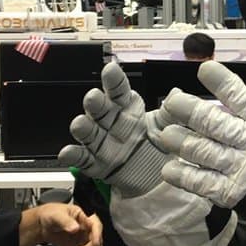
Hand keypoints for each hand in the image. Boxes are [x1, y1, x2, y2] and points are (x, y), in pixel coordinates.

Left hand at [38, 203, 103, 245]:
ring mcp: (83, 238)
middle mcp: (86, 228)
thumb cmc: (51, 215)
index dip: (97, 235)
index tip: (94, 244)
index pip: (96, 225)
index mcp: (84, 217)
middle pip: (97, 240)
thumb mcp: (57, 215)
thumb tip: (76, 228)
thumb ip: (66, 221)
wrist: (42, 225)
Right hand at [59, 62, 167, 196]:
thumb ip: (170, 113)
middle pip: (100, 109)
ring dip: (83, 127)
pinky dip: (73, 156)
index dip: (114, 80)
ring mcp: (102, 142)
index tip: (111, 69)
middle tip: (94, 97)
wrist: (154, 176)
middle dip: (95, 102)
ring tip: (80, 124)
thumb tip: (178, 95)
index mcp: (127, 108)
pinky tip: (66, 153)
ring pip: (88, 132)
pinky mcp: (96, 164)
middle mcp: (111, 122)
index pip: (119, 90)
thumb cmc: (154, 144)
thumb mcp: (164, 127)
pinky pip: (82, 159)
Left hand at [159, 60, 245, 211]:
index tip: (204, 70)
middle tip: (172, 102)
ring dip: (181, 142)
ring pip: (202, 151)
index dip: (222, 82)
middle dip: (189, 110)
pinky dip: (184, 176)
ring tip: (167, 135)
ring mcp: (238, 168)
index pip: (241, 98)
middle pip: (213, 123)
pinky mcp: (228, 192)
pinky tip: (170, 169)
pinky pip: (201, 182)